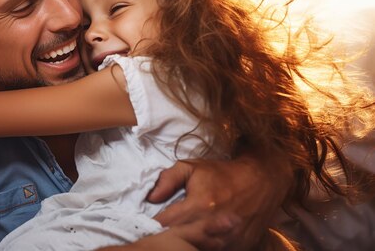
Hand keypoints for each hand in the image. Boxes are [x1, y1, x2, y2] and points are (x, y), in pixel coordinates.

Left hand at [148, 155, 291, 250]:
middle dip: (167, 238)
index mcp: (199, 206)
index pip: (164, 225)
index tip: (146, 224)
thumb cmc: (222, 174)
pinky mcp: (239, 248)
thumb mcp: (192, 168)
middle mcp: (213, 227)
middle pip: (178, 242)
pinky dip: (203, 247)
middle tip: (162, 232)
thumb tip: (150, 197)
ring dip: (185, 244)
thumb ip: (168, 179)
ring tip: (180, 235)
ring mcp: (227, 241)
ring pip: (195, 249)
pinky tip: (198, 239)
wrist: (262, 181)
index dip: (152, 226)